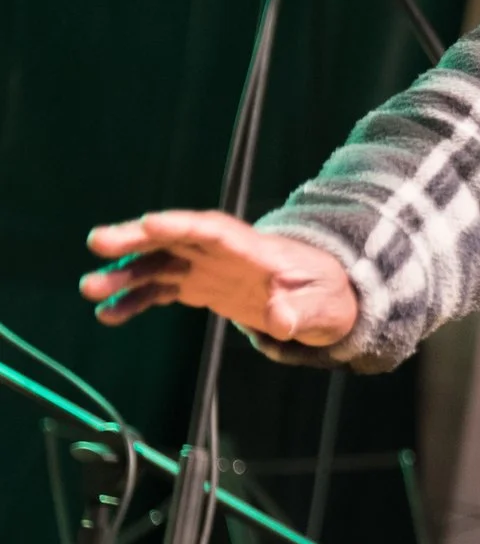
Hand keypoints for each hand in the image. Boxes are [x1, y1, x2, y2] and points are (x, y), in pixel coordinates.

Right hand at [81, 211, 357, 346]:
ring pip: (160, 262)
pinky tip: (109, 314)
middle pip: (176, 237)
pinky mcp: (199, 285)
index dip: (184, 225)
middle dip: (138, 238)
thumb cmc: (325, 295)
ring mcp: (207, 267)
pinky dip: (135, 299)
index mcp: (255, 249)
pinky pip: (161, 288)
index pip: (216, 230)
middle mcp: (223, 252)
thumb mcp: (321, 306)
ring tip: (90, 288)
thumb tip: (280, 320)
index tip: (151, 223)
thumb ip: (299, 310)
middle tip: (99, 242)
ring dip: (125, 273)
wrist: (320, 302)